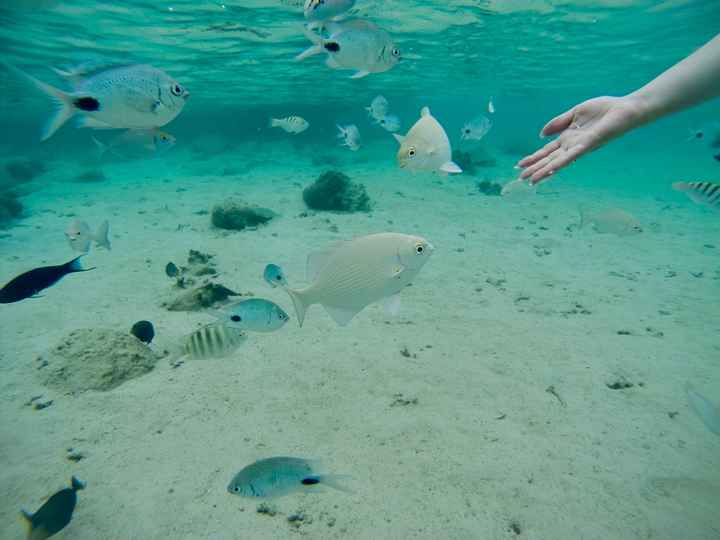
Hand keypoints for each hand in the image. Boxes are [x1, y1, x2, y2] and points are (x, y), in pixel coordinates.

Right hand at [516, 95, 645, 183]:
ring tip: (530, 180)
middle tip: (519, 178)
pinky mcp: (589, 144)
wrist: (625, 109)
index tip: (519, 165)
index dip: (533, 158)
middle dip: (534, 168)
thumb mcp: (575, 113)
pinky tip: (551, 169)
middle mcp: (572, 145)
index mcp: (568, 137)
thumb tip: (541, 135)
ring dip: (543, 171)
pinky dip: (561, 163)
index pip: (547, 151)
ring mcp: (580, 146)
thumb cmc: (604, 110)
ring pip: (557, 162)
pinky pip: (572, 156)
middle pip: (549, 159)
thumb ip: (558, 122)